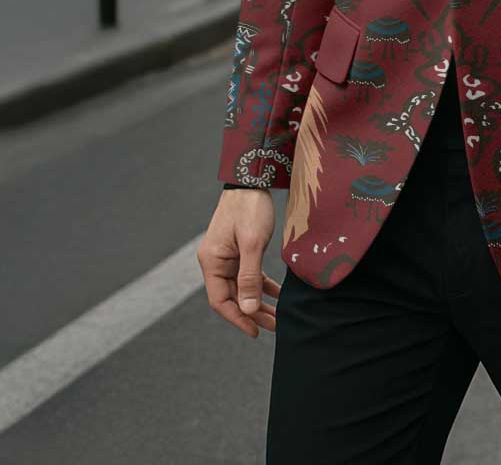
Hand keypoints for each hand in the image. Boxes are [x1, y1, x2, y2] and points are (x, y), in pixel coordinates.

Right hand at [197, 188, 278, 337]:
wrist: (252, 179)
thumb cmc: (250, 208)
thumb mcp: (252, 244)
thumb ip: (250, 277)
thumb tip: (249, 309)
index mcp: (212, 262)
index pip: (220, 301)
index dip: (237, 318)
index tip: (255, 332)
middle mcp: (216, 262)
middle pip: (233, 296)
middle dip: (252, 313)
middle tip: (274, 326)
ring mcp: (228, 256)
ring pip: (243, 287)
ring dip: (259, 301)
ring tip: (278, 317)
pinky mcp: (240, 250)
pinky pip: (250, 274)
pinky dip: (262, 285)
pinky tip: (277, 295)